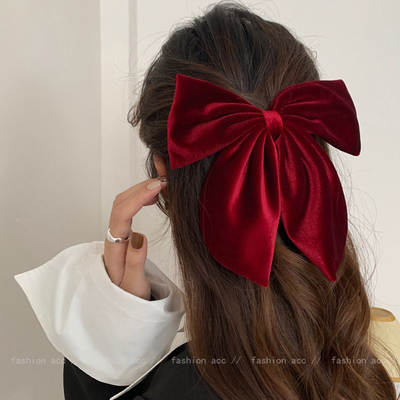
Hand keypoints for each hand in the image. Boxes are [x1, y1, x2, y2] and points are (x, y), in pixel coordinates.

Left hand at [103, 177, 167, 299]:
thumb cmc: (129, 296)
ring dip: (140, 190)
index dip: (139, 197)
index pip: (122, 214)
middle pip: (120, 202)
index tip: (158, 187)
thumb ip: (135, 263)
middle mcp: (112, 238)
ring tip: (161, 185)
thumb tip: (139, 237)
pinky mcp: (123, 233)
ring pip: (122, 202)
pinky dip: (139, 197)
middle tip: (164, 181)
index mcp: (114, 249)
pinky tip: (153, 196)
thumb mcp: (133, 286)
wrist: (122, 301)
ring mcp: (117, 233)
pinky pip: (127, 208)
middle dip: (140, 187)